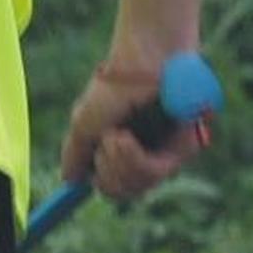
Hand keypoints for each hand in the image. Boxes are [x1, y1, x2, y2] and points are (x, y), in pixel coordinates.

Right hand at [57, 34, 211, 205]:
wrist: (142, 61)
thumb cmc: (115, 87)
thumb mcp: (84, 123)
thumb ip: (76, 154)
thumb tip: (69, 180)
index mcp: (126, 151)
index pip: (112, 186)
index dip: (100, 181)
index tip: (82, 183)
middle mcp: (148, 155)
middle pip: (121, 191)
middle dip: (106, 170)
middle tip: (106, 140)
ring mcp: (166, 154)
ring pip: (135, 186)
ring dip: (115, 161)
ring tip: (116, 133)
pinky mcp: (183, 150)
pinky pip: (151, 173)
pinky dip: (131, 157)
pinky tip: (125, 137)